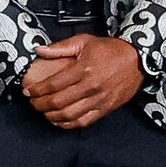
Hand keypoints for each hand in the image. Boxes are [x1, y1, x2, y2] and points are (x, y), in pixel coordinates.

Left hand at [22, 33, 142, 129]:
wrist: (138, 59)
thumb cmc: (110, 49)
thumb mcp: (84, 41)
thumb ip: (60, 47)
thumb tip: (38, 50)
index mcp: (84, 69)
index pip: (53, 84)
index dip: (37, 90)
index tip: (27, 91)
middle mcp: (91, 86)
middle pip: (58, 102)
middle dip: (40, 104)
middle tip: (32, 102)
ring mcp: (99, 99)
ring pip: (69, 115)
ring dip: (51, 116)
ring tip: (43, 111)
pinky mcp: (106, 108)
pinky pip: (84, 121)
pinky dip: (68, 124)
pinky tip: (58, 121)